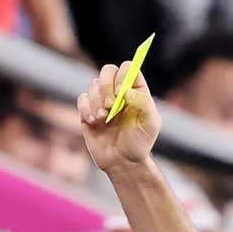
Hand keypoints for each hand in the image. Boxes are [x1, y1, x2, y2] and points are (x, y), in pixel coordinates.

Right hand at [77, 62, 161, 176]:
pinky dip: (86, 109)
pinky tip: (94, 122)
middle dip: (106, 86)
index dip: (123, 75)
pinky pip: (81, 99)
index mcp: (136, 90)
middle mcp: (118, 91)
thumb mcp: (150, 124)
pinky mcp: (87, 111)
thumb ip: (144, 103)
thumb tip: (127, 91)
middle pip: (107, 70)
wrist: (122, 162)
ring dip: (97, 102)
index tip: (122, 91)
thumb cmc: (140, 143)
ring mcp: (101, 100)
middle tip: (111, 106)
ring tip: (104, 119)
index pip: (128, 68)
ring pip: (93, 85)